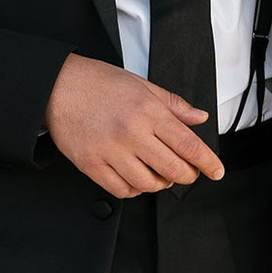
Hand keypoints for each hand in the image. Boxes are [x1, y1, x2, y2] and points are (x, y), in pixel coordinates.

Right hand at [44, 53, 221, 197]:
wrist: (56, 85)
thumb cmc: (98, 82)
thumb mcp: (140, 84)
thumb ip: (172, 104)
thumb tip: (199, 118)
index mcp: (148, 111)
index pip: (188, 145)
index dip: (207, 162)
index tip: (216, 171)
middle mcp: (131, 132)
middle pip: (173, 169)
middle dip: (187, 176)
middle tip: (187, 173)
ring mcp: (109, 151)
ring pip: (148, 184)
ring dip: (160, 183)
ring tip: (158, 173)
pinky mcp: (90, 164)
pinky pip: (121, 190)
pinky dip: (134, 189)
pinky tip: (135, 177)